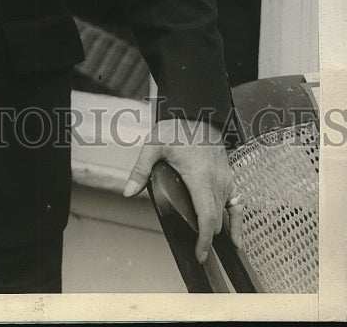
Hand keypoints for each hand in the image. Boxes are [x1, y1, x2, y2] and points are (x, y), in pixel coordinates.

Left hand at [123, 118, 243, 263]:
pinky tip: (236, 239)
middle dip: (206, 238)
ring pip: (227, 214)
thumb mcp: (153, 146)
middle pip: (216, 220)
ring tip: (207, 248)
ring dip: (218, 230)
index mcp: (200, 178)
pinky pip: (238, 204)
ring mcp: (226, 180)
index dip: (204, 240)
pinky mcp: (229, 178)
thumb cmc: (176, 128)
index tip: (199, 254)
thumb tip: (128, 192)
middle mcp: (217, 182)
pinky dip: (238, 221)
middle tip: (195, 252)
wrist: (196, 113)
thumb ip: (141, 170)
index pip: (207, 217)